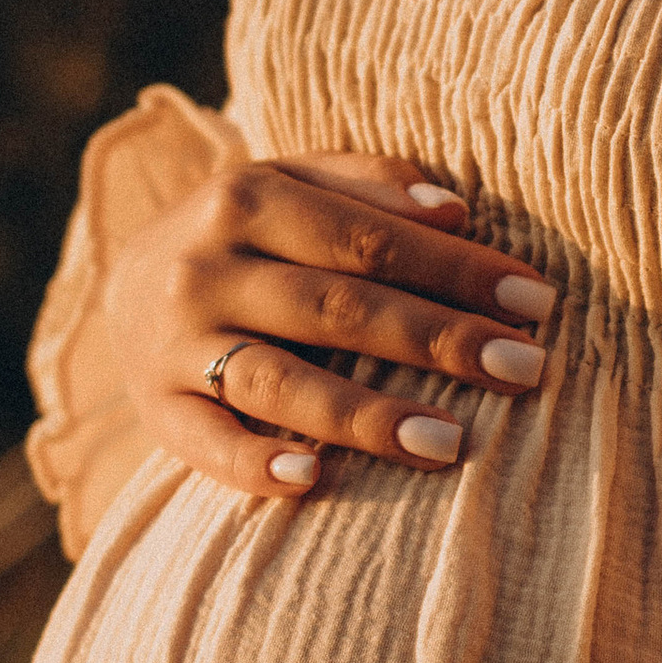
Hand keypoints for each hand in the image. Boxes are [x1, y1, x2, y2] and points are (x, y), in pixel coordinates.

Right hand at [105, 149, 558, 503]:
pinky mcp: (156, 408)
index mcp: (246, 197)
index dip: (457, 270)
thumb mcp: (292, 182)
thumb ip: (369, 184)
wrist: (124, 281)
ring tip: (448, 442)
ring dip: (364, 413)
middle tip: (525, 370)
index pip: (370, 239)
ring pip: (279, 380)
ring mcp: (176, 343)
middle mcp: (207, 267)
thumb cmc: (244, 233)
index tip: (537, 302)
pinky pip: (204, 443)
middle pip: (337, 307)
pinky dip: (253, 463)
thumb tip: (457, 208)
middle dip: (438, 339)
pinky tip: (311, 481)